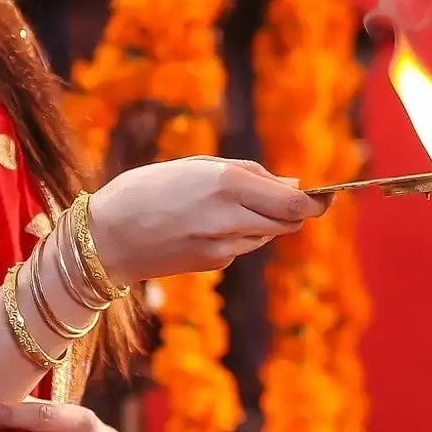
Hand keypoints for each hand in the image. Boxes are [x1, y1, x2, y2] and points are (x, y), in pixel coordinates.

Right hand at [88, 156, 328, 285]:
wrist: (106, 237)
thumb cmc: (147, 189)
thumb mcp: (195, 167)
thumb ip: (249, 174)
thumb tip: (294, 186)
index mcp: (227, 182)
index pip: (293, 202)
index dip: (316, 201)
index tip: (326, 196)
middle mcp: (230, 216)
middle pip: (288, 222)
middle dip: (296, 212)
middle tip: (293, 200)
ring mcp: (224, 246)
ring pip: (266, 234)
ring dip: (263, 222)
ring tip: (227, 207)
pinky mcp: (214, 264)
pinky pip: (242, 246)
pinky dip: (239, 235)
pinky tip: (207, 226)